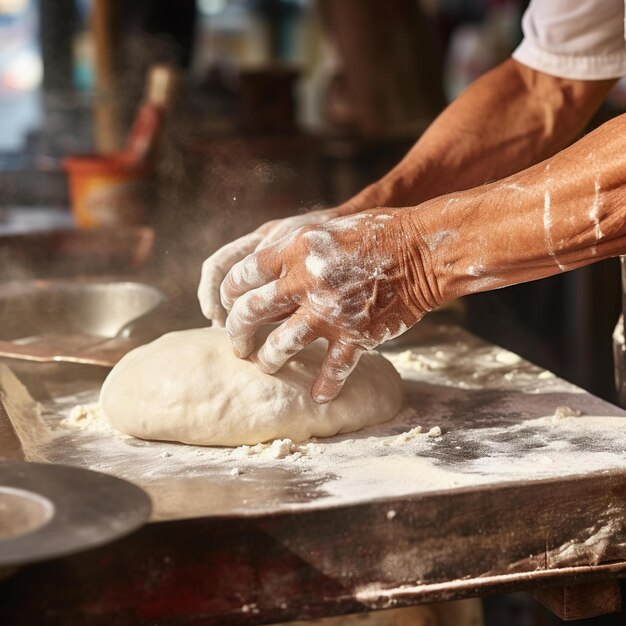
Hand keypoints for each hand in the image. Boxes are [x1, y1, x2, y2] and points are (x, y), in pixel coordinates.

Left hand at [221, 210, 438, 401]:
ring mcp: (331, 311)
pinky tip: (318, 395)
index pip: (241, 275)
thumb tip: (259, 275)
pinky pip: (333, 370)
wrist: (422, 251)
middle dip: (236, 333)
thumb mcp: (323, 231)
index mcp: (294, 250)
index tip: (227, 306)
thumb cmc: (374, 234)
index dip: (226, 294)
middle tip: (237, 344)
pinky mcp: (357, 335)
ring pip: (281, 345)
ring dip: (268, 360)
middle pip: (250, 312)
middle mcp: (306, 281)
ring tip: (266, 365)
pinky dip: (324, 386)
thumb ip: (290, 251)